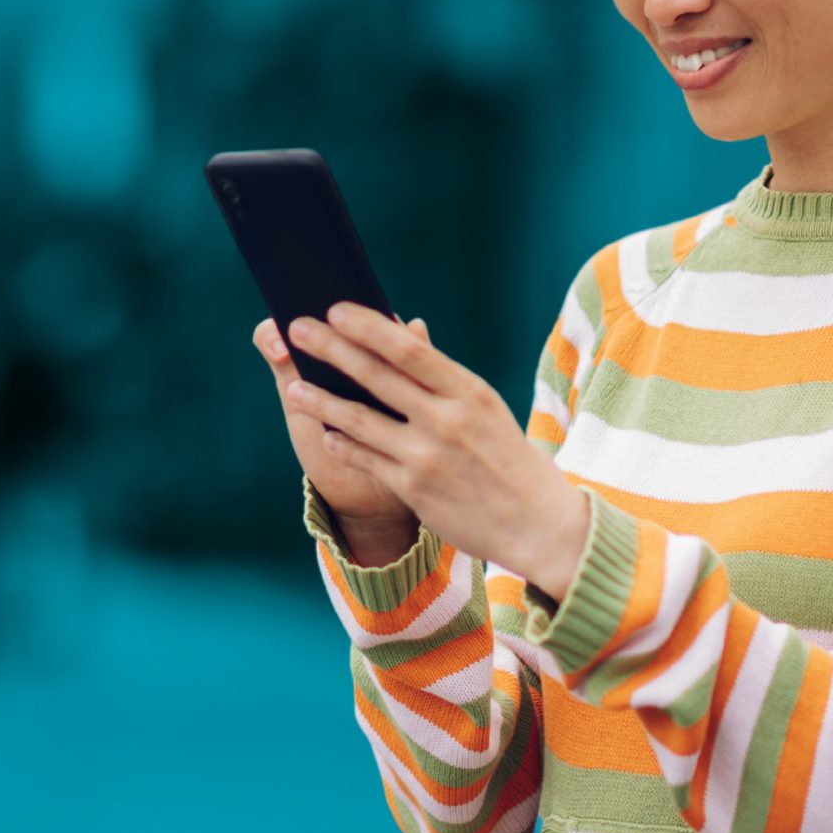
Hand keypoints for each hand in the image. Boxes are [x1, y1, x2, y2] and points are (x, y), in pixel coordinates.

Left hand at [280, 302, 593, 600]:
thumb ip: (441, 378)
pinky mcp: (414, 489)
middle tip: (296, 328)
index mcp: (467, 392)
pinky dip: (342, 444)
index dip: (367, 326)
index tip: (335, 309)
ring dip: (321, 401)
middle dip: (330, 348)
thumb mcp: (484, 408)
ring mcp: (427, 455)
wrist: (538, 523)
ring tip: (294, 389)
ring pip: (359, 420)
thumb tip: (402, 333)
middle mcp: (446, 419)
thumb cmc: (507, 457)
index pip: (408, 348)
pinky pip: (365, 459)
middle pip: (376, 375)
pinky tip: (326, 433)